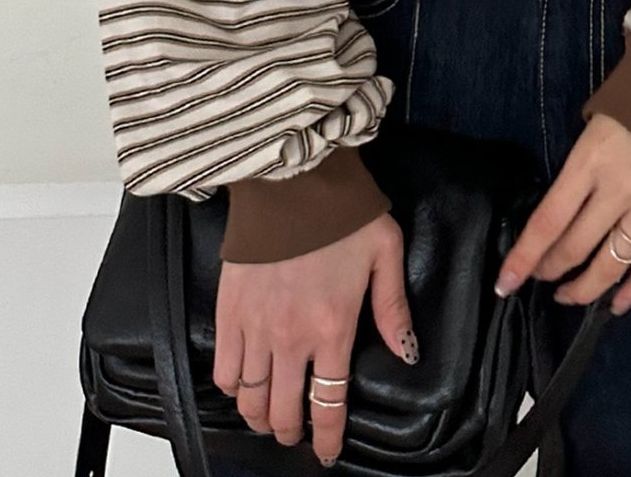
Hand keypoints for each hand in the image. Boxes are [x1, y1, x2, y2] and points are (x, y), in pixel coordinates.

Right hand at [214, 210, 415, 466]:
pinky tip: (242, 384)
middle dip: (291, 431)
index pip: (328, 403)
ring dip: (259, 416)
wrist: (293, 181)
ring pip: (250, 399)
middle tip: (296, 432)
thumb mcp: (386, 253)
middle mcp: (291, 339)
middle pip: (283, 411)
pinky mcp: (228, 311)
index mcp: (333, 329)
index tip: (326, 453)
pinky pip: (223, 369)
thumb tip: (407, 352)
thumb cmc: (343, 214)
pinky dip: (231, 387)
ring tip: (268, 416)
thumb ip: (393, 308)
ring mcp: (255, 328)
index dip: (327, 438)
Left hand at [495, 113, 630, 317]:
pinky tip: (617, 304)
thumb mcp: (593, 123)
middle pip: (576, 248)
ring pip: (612, 264)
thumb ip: (576, 167)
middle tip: (537, 276)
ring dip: (585, 287)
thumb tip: (556, 209)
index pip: (549, 221)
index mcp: (591, 162)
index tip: (506, 281)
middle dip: (550, 269)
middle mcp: (619, 190)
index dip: (525, 256)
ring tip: (567, 294)